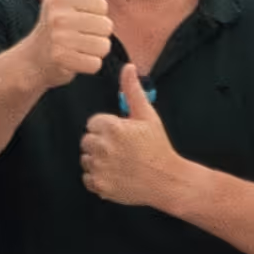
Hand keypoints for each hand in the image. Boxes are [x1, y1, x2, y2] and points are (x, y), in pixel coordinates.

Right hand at [22, 0, 115, 82]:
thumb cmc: (53, 23)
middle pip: (106, 27)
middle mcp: (57, 16)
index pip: (103, 7)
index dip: (95, 16)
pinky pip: (95, 64)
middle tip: (76, 38)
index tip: (77, 20)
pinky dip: (88, 66)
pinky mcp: (61, 60)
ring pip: (103, 46)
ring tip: (76, 49)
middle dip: (96, 36)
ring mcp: (58, 38)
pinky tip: (73, 61)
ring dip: (93, 52)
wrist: (31, 60)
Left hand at [75, 62, 192, 209]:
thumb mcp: (147, 115)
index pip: (93, 123)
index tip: (122, 135)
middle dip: (100, 143)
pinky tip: (115, 174)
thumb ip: (132, 90)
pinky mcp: (99, 186)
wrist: (167, 180)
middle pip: (86, 141)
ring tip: (119, 162)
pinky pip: (87, 178)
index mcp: (112, 128)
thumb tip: (128, 67)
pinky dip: (98, 178)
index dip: (107, 128)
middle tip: (121, 149)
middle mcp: (102, 148)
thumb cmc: (158, 146)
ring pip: (85, 159)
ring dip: (97, 160)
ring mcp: (100, 168)